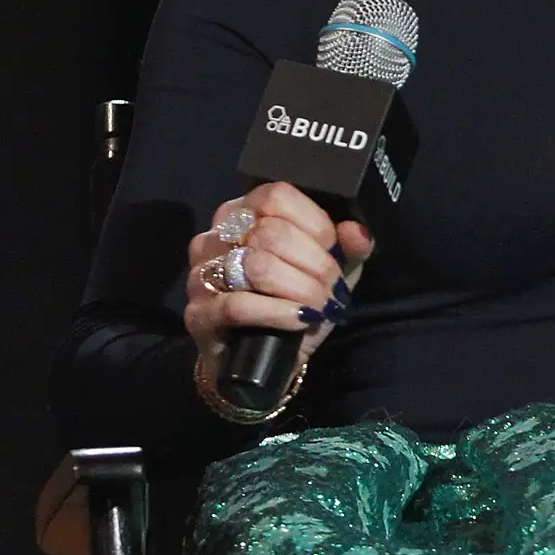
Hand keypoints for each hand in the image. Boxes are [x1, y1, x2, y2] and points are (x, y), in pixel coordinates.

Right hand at [183, 181, 373, 372]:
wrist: (267, 357)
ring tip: (319, 306)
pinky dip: (278, 312)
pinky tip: (299, 319)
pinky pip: (238, 305)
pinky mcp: (198, 313)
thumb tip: (357, 232)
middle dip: (315, 264)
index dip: (314, 224)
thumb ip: (348, 247)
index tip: (334, 252)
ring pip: (256, 266)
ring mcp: (201, 274)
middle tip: (332, 288)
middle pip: (271, 233)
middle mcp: (216, 236)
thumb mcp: (331, 270)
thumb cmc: (295, 301)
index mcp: (245, 213)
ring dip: (300, 288)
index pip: (276, 196)